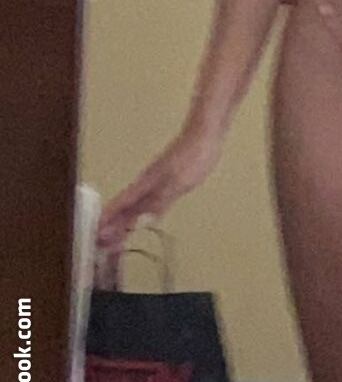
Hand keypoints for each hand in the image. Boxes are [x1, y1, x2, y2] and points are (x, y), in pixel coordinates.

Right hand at [95, 126, 223, 251]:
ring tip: (116, 240)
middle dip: (112, 227)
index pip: (121, 205)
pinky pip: (146, 201)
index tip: (95, 237)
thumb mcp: (178, 182)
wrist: (206, 133)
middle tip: (102, 248)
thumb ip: (159, 201)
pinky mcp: (167, 180)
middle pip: (125, 208)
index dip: (109, 221)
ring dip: (124, 222)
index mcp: (146, 183)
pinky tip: (141, 218)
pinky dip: (139, 213)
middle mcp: (147, 183)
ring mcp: (156, 181)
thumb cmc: (194, 156)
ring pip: (134, 205)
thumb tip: (139, 222)